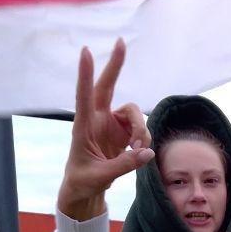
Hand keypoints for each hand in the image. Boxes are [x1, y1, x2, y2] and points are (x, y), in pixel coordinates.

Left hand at [57, 39, 153, 221]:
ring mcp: (111, 124)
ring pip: (133, 113)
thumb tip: (147, 153)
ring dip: (142, 129)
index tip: (86, 52)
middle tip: (121, 42)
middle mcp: (97, 120)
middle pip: (107, 86)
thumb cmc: (84, 181)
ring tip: (140, 150)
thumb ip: (123, 165)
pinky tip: (139, 153)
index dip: (86, 74)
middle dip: (115, 65)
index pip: (83, 96)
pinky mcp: (123, 133)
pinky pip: (140, 128)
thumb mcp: (100, 177)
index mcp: (83, 127)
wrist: (85, 189)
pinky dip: (144, 139)